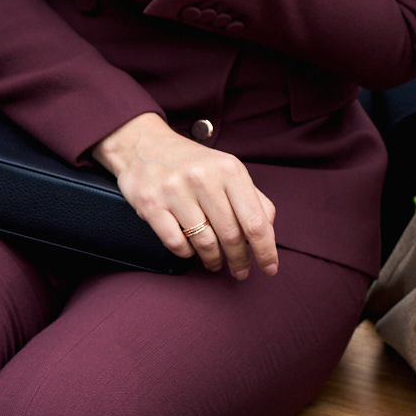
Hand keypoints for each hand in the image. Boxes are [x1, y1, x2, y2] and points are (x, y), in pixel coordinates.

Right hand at [94, 112, 276, 276]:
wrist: (144, 144)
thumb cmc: (193, 163)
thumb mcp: (228, 170)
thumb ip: (253, 198)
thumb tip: (269, 232)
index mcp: (229, 170)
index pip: (255, 221)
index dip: (266, 251)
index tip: (270, 268)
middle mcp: (204, 178)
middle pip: (231, 236)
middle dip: (239, 260)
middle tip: (241, 271)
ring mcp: (175, 191)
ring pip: (205, 243)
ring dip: (214, 260)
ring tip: (216, 263)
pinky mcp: (151, 204)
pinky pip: (176, 243)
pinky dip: (187, 253)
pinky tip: (191, 250)